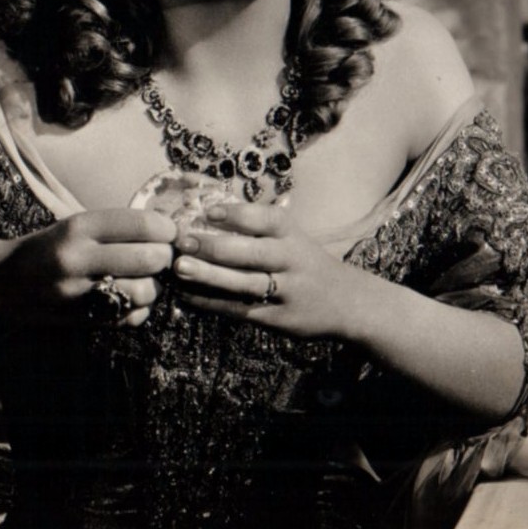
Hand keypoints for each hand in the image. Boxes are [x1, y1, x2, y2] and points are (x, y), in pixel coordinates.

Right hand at [0, 209, 177, 326]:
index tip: (169, 233)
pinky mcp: (80, 321)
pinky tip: (130, 299)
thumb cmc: (47, 248)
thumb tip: (170, 231)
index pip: (143, 224)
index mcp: (78, 227)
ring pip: (144, 291)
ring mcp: (78, 294)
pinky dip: (140, 309)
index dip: (167, 229)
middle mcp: (77, 259)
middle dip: (165, 257)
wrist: (0, 284)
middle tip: (162, 257)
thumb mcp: (74, 225)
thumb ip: (117, 227)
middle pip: (149, 258)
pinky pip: (130, 318)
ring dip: (155, 286)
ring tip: (146, 279)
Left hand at [169, 199, 370, 339]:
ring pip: (245, 283)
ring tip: (180, 269)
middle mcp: (292, 262)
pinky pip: (240, 309)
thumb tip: (209, 210)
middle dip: (215, 247)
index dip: (239, 215)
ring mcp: (287, 292)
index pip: (267, 220)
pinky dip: (211, 303)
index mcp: (294, 236)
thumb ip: (261, 228)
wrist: (347, 302)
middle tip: (183, 241)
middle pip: (253, 253)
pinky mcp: (278, 318)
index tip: (210, 211)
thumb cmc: (307, 264)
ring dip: (210, 276)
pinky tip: (187, 296)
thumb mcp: (295, 239)